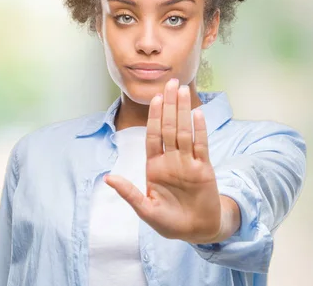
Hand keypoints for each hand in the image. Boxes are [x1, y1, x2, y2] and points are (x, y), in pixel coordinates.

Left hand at [105, 78, 239, 243]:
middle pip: (169, 127)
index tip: (155, 98)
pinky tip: (198, 114)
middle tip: (171, 82)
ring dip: (183, 111)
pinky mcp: (204, 168)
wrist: (196, 230)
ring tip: (183, 90)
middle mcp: (172, 160)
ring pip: (184, 131)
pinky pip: (201, 145)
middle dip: (169, 105)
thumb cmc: (169, 221)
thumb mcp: (145, 210)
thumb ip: (129, 193)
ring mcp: (188, 162)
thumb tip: (108, 178)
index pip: (153, 136)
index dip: (154, 117)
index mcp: (155, 166)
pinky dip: (199, 130)